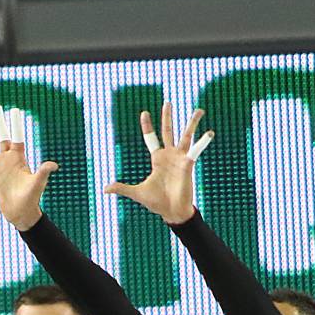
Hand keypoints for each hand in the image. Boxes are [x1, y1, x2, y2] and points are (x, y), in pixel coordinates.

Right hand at [0, 106, 56, 232]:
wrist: (20, 212)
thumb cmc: (32, 197)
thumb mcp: (38, 183)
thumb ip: (43, 171)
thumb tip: (54, 165)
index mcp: (19, 157)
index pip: (17, 136)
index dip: (16, 124)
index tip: (14, 110)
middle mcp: (7, 159)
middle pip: (2, 137)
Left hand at [104, 104, 210, 225]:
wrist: (171, 212)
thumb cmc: (156, 202)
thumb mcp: (136, 193)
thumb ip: (122, 188)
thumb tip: (104, 189)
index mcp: (157, 159)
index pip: (151, 138)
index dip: (147, 127)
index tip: (144, 113)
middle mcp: (169, 155)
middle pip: (167, 131)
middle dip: (167, 117)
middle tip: (167, 102)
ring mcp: (180, 158)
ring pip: (186, 136)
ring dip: (192, 123)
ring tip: (199, 110)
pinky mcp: (188, 164)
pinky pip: (196, 151)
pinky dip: (202, 142)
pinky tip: (209, 133)